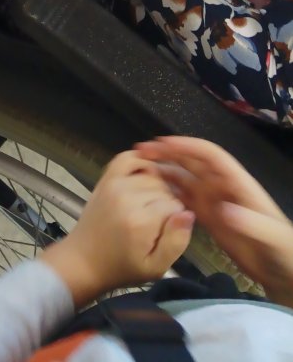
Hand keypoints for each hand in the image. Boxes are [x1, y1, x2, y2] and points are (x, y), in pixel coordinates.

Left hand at [44, 152, 193, 306]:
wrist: (84, 260)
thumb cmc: (122, 268)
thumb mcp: (155, 267)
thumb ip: (176, 242)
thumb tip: (188, 214)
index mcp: (141, 221)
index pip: (175, 205)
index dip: (177, 218)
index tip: (168, 230)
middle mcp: (127, 197)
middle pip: (165, 188)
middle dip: (168, 203)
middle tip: (159, 222)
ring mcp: (114, 184)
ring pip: (152, 175)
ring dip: (157, 187)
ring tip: (152, 206)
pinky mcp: (106, 179)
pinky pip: (126, 158)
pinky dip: (139, 162)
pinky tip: (145, 176)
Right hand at [136, 137, 292, 306]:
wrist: (284, 273)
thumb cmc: (282, 250)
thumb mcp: (271, 236)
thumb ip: (250, 222)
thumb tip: (224, 210)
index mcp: (237, 182)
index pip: (209, 155)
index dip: (187, 146)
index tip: (162, 143)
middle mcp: (222, 186)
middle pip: (191, 161)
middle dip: (167, 153)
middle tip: (141, 152)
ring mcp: (214, 202)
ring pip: (184, 178)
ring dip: (164, 171)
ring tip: (139, 170)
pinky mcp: (208, 218)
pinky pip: (184, 199)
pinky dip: (168, 193)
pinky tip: (151, 195)